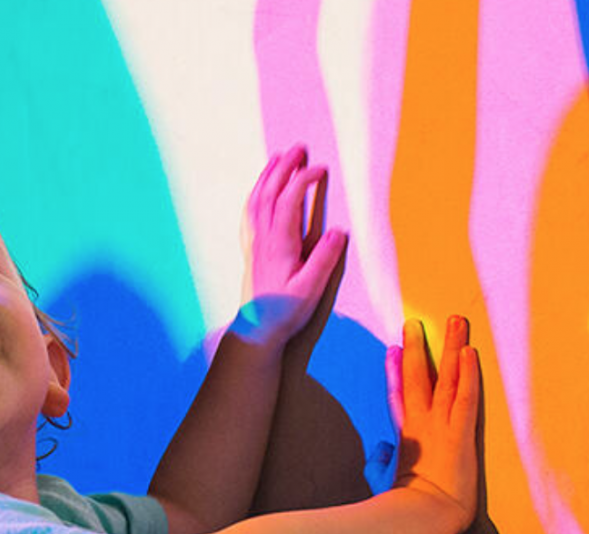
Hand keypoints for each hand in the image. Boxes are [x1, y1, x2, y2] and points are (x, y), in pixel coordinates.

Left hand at [237, 145, 347, 348]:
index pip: (289, 201)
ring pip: (256, 200)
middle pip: (269, 192)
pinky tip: (259, 191)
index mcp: (278, 244)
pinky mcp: (250, 249)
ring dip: (267, 176)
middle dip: (283, 167)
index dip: (303, 181)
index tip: (320, 169)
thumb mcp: (310, 289)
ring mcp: (253, 242)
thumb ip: (325, 259)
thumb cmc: (285, 312)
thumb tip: (339, 232)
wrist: (256, 329)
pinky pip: (249, 213)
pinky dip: (254, 194)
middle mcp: (262, 238)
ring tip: (277, 158)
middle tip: (298, 148)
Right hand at [388, 316, 479, 532]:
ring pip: (446, 378)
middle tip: (416, 323)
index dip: (396, 371)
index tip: (394, 350)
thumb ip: (379, 462)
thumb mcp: (382, 481)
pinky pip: (466, 396)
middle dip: (417, 348)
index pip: (399, 395)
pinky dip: (468, 373)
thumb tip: (379, 449)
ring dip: (450, 347)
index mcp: (405, 437)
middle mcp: (421, 424)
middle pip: (418, 376)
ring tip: (455, 321)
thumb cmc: (403, 506)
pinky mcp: (460, 433)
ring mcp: (441, 425)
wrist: (420, 517)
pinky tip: (469, 351)